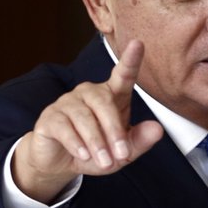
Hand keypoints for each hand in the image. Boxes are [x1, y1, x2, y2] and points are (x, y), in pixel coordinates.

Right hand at [12, 40, 163, 202]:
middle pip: (104, 102)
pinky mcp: (50, 117)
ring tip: (104, 162)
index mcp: (110, 96)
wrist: (60, 163)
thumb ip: (139, 142)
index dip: (130, 60)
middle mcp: (88, 93)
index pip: (122, 75)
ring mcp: (67, 103)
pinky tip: (82, 154)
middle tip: (121, 155)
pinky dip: (76, 143)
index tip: (138, 44)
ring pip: (84, 117)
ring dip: (96, 142)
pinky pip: (64, 127)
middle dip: (114, 131)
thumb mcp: (121, 154)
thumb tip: (157, 129)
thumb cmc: (94, 152)